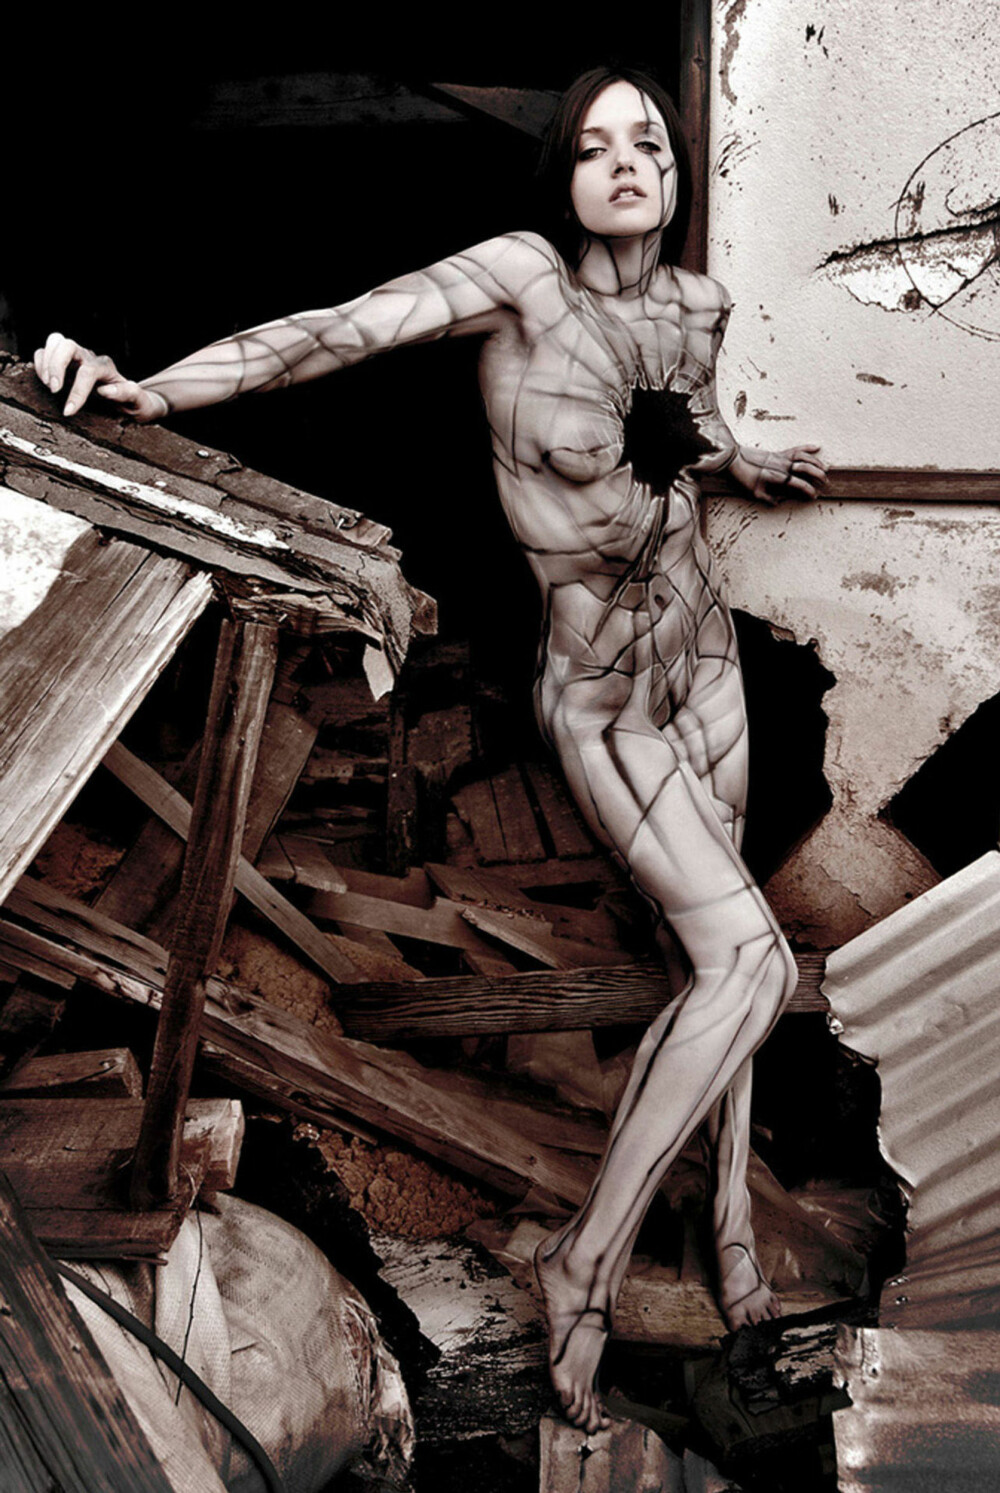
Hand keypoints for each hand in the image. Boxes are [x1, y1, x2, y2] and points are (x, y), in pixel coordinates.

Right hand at [33, 333, 166, 420]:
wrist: (131, 399)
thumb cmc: (133, 403)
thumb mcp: (137, 402)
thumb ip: (126, 394)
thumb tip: (104, 390)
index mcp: (106, 368)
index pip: (88, 372)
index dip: (76, 391)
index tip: (68, 411)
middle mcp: (90, 358)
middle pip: (68, 346)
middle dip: (56, 366)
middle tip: (53, 389)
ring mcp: (76, 356)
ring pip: (56, 342)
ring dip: (46, 362)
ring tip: (48, 384)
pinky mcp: (64, 360)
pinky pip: (47, 351)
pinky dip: (41, 362)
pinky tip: (45, 380)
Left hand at [731, 444, 828, 504]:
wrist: (733, 459)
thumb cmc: (743, 477)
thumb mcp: (754, 493)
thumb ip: (769, 498)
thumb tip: (779, 503)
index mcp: (779, 478)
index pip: (800, 485)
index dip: (809, 491)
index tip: (814, 496)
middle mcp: (784, 467)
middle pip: (807, 469)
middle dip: (819, 476)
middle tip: (825, 483)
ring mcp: (782, 458)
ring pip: (805, 458)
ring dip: (817, 463)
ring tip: (825, 469)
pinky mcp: (779, 452)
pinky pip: (796, 449)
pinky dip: (807, 448)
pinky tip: (817, 447)